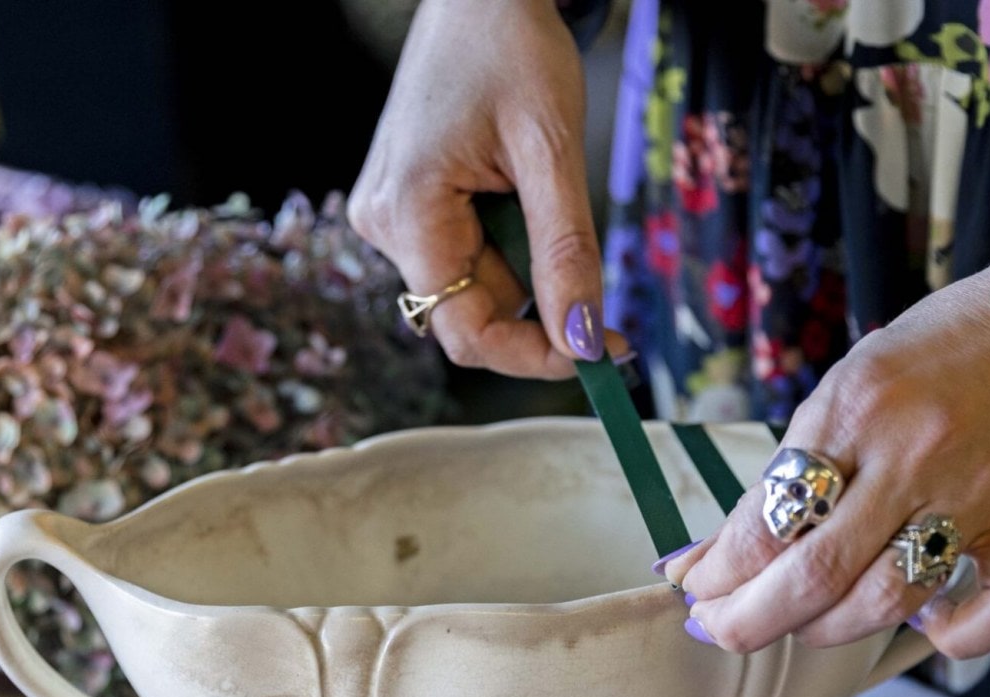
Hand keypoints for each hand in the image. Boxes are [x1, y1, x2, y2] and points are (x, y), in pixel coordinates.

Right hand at [349, 0, 622, 376]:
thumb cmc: (510, 46)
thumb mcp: (551, 150)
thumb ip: (566, 252)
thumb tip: (583, 339)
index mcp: (407, 212)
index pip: (464, 332)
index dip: (533, 355)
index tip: (597, 352)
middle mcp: (384, 223)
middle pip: (470, 314)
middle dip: (538, 310)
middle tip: (604, 299)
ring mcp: (391, 215)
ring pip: (471, 288)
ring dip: (525, 269)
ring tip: (542, 192)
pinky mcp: (407, 206)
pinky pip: (463, 256)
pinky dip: (508, 246)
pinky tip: (518, 192)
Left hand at [664, 200, 989, 658]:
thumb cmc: (947, 344)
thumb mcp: (851, 381)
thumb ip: (793, 465)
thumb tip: (717, 552)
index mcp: (856, 408)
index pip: (768, 516)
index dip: (720, 571)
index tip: (696, 590)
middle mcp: (915, 454)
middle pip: (816, 574)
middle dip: (751, 621)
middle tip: (722, 630)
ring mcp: (977, 495)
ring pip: (887, 603)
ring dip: (827, 631)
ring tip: (802, 620)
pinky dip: (956, 635)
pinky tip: (926, 620)